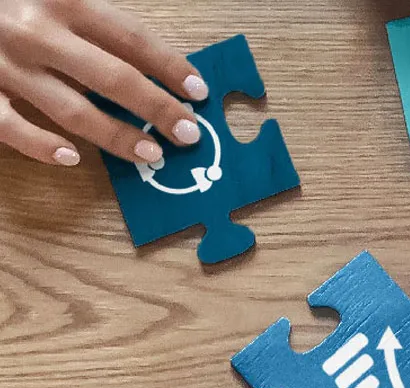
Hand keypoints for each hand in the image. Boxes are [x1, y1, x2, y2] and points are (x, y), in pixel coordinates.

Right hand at [0, 0, 207, 166]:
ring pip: (72, 109)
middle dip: (156, 109)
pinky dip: (42, 146)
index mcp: (64, 0)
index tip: (198, 91)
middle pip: (113, 78)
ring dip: (116, 136)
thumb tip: (151, 59)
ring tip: (150, 154)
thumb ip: (96, 19)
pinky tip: (72, 158)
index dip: (171, 67)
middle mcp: (37, 33)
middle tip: (188, 133)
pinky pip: (11, 126)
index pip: (133, 39)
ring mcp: (5, 65)